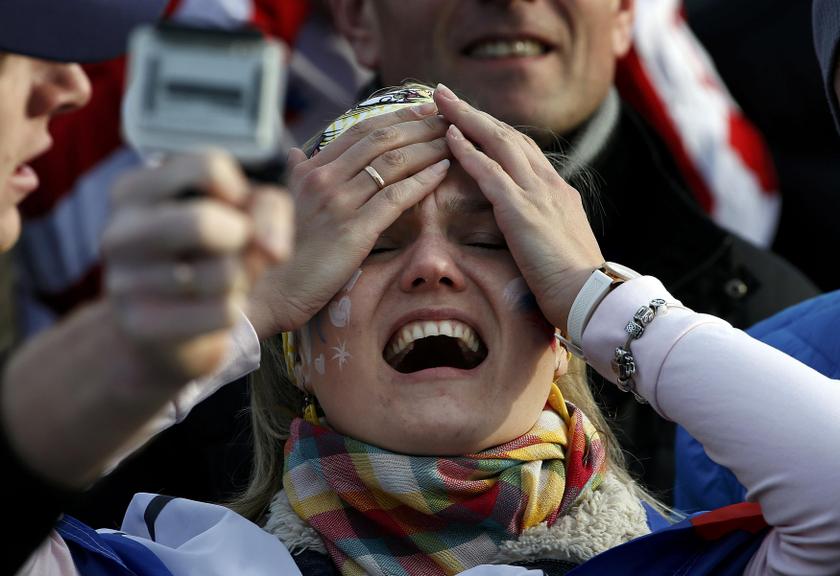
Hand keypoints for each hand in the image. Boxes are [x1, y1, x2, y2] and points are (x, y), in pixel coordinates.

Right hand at [102, 151, 291, 381]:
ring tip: (219, 283)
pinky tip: (210, 311)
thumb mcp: (242, 213)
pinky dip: (234, 311)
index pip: (209, 167)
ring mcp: (123, 282)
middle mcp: (119, 232)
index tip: (232, 209)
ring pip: (223, 274)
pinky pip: (224, 312)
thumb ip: (268, 208)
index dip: (240, 192)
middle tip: (235, 247)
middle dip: (240, 237)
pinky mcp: (142, 326)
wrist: (166, 329)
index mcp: (134, 190)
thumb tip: (273, 249)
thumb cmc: (207, 256)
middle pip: (203, 222)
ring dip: (240, 280)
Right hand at [247, 103, 451, 336]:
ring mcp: (338, 203)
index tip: (425, 110)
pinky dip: (423, 180)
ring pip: (393, 163)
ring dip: (428, 148)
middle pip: (381, 140)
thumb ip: (296, 175)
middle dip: (420, 126)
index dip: (397, 117)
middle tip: (448, 119)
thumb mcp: (287, 204)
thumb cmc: (286, 251)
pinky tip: (443, 171)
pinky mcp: (354, 230)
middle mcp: (323, 179)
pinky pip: (396, 197)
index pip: (361, 131)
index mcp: (310, 170)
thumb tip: (295, 152)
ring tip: (453, 142)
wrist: (275, 290)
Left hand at [434, 84, 603, 331]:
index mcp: (559, 192)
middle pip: (508, 136)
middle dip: (475, 113)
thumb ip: (545, 228)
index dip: (494, 130)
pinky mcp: (521, 210)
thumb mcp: (561, 245)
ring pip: (498, 142)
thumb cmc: (575, 283)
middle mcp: (549, 184)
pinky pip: (489, 172)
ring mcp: (536, 194)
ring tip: (440, 102)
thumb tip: (531, 229)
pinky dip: (467, 151)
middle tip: (446, 95)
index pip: (523, 149)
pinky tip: (448, 136)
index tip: (471, 118)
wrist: (591, 296)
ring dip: (467, 119)